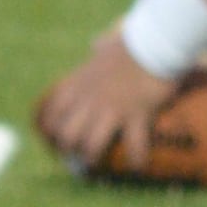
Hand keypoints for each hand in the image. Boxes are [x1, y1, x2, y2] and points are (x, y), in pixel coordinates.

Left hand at [36, 28, 179, 170]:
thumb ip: (99, 48)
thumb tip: (98, 44)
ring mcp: (112, 109)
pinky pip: (134, 145)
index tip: (56, 139)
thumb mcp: (107, 47)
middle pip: (67, 135)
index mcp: (79, 83)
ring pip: (91, 145)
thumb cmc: (133, 43)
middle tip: (78, 154)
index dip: (51, 130)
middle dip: (70, 149)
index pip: (52, 113)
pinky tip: (138, 164)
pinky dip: (137, 158)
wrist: (155, 42)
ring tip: (100, 163)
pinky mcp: (136, 114)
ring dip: (94, 157)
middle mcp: (90, 99)